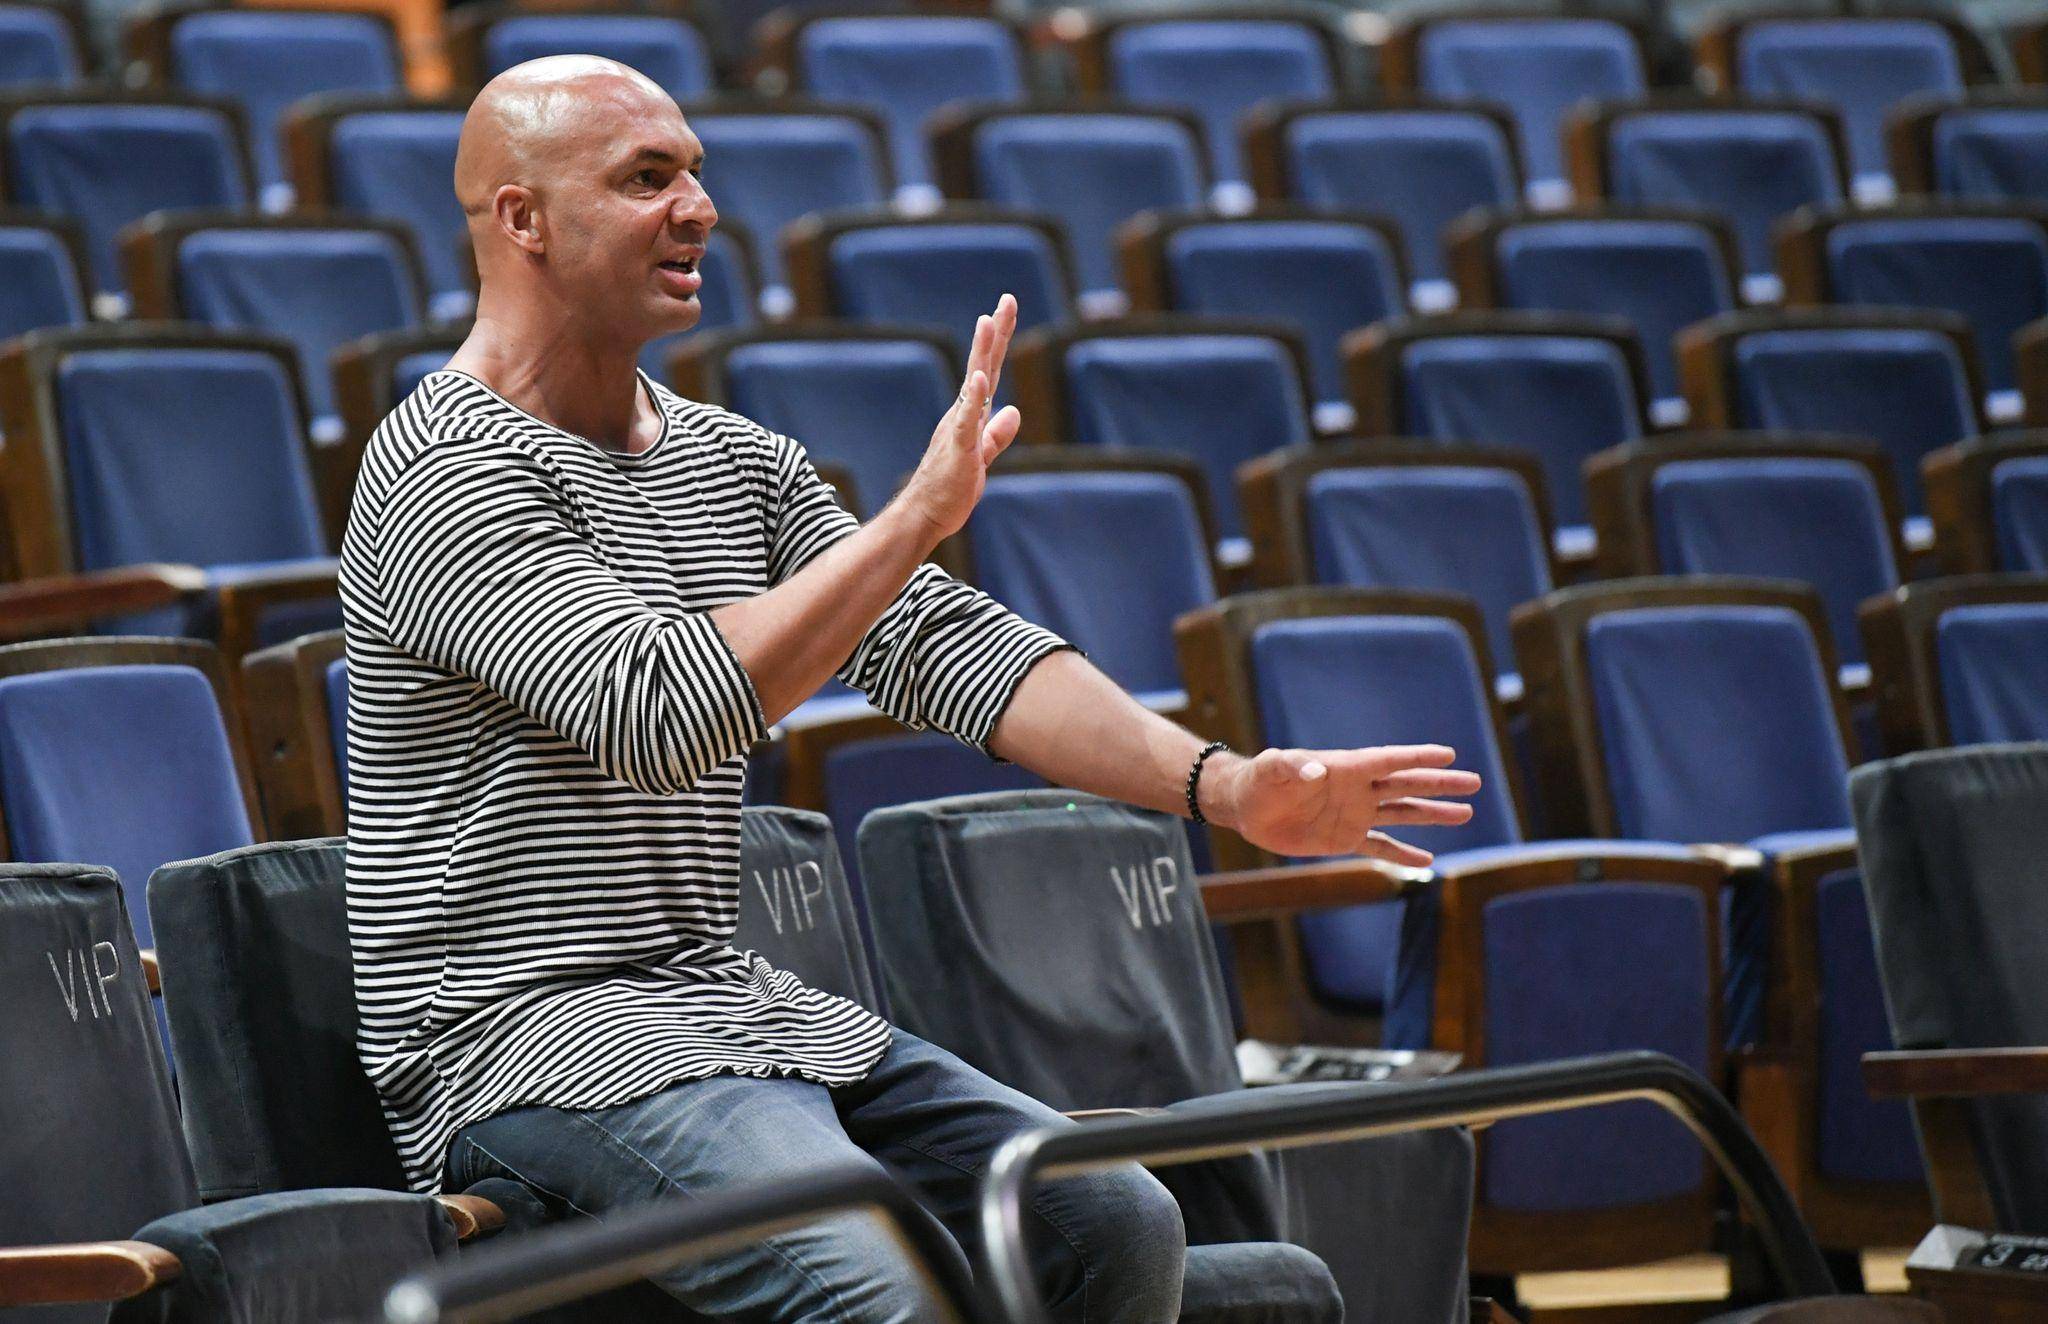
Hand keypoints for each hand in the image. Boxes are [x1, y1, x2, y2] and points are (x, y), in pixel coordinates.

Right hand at [895, 294, 1021, 541]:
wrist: (924, 516)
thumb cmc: (949, 489)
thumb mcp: (981, 456)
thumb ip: (996, 434)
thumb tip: (1012, 410)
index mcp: (969, 415)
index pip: (987, 371)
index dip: (998, 341)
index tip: (1004, 310)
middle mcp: (962, 414)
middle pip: (983, 366)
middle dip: (995, 333)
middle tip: (1006, 299)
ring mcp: (958, 429)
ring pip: (973, 384)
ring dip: (981, 353)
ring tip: (988, 321)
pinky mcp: (957, 449)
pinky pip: (965, 420)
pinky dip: (972, 398)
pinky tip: (979, 378)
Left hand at [1207, 745, 1480, 865]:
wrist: (1246, 806)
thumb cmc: (1260, 779)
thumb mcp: (1272, 767)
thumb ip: (1292, 766)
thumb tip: (1316, 772)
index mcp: (1346, 767)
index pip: (1390, 761)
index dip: (1418, 757)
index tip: (1449, 755)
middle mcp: (1358, 789)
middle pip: (1407, 785)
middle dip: (1439, 784)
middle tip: (1473, 782)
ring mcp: (1354, 814)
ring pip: (1402, 813)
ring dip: (1432, 814)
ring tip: (1466, 813)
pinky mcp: (1344, 839)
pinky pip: (1380, 846)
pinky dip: (1403, 853)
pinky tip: (1428, 860)